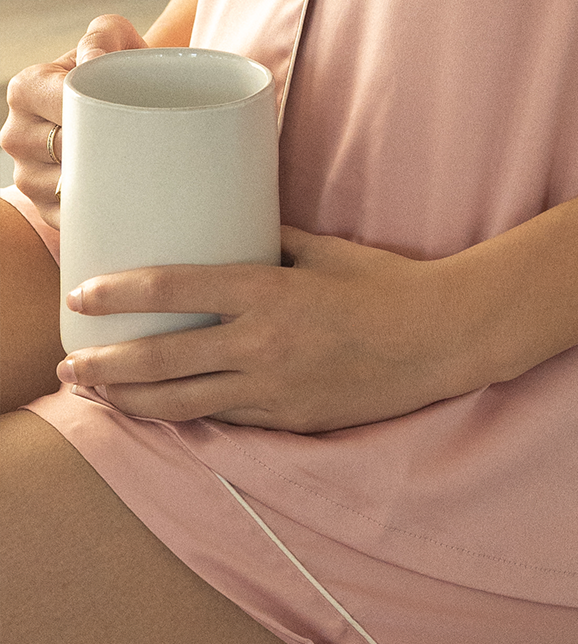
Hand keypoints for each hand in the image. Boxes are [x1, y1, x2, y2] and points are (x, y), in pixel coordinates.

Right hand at [1, 15, 146, 229]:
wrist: (126, 102)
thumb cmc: (120, 69)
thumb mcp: (115, 38)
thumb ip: (104, 36)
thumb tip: (94, 62)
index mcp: (26, 89)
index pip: (61, 103)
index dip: (99, 110)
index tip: (134, 112)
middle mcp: (16, 135)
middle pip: (63, 149)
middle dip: (106, 147)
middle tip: (146, 142)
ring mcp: (27, 177)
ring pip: (65, 187)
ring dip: (106, 181)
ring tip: (137, 166)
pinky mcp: (46, 209)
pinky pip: (74, 218)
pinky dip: (101, 211)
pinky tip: (125, 196)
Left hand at [55, 225, 485, 432]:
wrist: (442, 338)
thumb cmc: (386, 285)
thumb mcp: (324, 250)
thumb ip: (272, 241)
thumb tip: (229, 224)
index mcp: (270, 291)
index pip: (176, 289)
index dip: (120, 294)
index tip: (81, 294)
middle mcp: (263, 344)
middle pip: (161, 361)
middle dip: (106, 366)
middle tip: (70, 364)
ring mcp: (274, 388)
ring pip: (182, 403)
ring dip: (130, 401)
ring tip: (96, 394)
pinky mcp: (288, 419)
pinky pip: (223, 418)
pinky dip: (183, 415)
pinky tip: (157, 410)